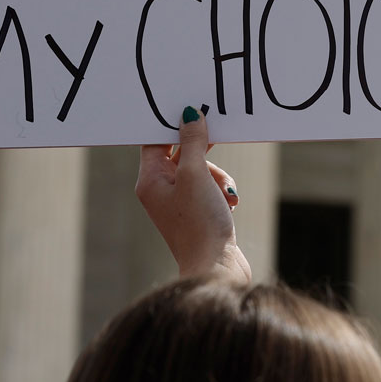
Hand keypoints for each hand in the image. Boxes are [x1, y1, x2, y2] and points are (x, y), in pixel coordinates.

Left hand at [136, 105, 251, 283]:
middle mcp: (160, 191)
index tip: (192, 112)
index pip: (155, 140)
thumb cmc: (200, 223)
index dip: (172, 125)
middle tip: (219, 138)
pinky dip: (221, 190)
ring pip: (200, 170)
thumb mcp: (197, 174)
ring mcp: (179, 203)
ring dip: (218, 175)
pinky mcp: (197, 213)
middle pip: (181, 154)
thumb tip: (188, 116)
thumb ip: (192, 142)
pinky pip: (209, 188)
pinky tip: (230, 203)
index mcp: (150, 181)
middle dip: (204, 152)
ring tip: (226, 193)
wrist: (216, 269)